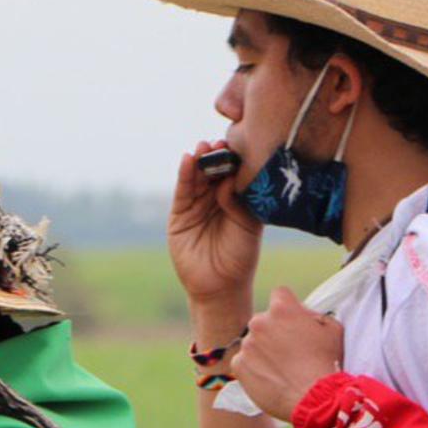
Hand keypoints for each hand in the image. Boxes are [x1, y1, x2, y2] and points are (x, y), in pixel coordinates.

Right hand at [168, 140, 262, 306]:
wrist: (219, 285)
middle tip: (220, 142)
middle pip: (215, 170)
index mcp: (238, 198)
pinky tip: (187, 160)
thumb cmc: (240, 257)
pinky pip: (182, 191)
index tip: (241, 143)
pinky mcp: (180, 214)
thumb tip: (227, 181)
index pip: (235, 172)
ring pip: (198, 177)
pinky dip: (184, 175)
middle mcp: (217, 198)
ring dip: (200, 160)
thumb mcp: (247, 227)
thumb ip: (239, 203)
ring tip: (203, 147)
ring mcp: (198, 205)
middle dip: (217, 155)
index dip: (236, 158)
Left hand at [233, 287, 343, 422]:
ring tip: (282, 367)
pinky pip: (244, 360)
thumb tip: (303, 315)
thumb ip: (315, 315)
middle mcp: (259, 322)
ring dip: (263, 349)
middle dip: (275, 330)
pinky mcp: (238, 364)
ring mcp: (247, 344)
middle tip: (289, 349)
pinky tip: (271, 376)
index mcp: (282, 309)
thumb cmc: (327, 362)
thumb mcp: (333, 329)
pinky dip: (254, 367)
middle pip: (264, 320)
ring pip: (253, 341)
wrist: (314, 398)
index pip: (280, 294)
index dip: (288, 306)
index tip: (293, 319)